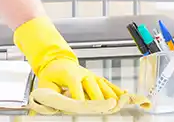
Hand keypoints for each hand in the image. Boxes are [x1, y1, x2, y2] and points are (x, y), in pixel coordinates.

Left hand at [14, 16, 150, 114]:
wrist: (58, 61)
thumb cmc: (52, 74)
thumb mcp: (46, 84)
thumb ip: (50, 95)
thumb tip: (52, 106)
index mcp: (70, 74)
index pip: (76, 89)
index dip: (80, 100)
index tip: (83, 109)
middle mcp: (84, 74)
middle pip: (94, 90)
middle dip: (99, 101)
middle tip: (103, 111)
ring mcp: (93, 76)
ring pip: (105, 88)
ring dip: (112, 98)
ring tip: (117, 108)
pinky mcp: (98, 79)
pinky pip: (110, 86)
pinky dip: (119, 92)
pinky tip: (127, 97)